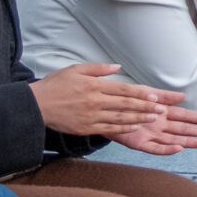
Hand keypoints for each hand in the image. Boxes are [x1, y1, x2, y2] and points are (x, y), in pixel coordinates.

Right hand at [30, 64, 179, 136]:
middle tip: (160, 110)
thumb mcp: (75, 69)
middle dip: (145, 107)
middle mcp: (94, 101)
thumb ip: (98, 68)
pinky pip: (108, 129)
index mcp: (93, 85)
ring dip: (138, 119)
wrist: (36, 105)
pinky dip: (123, 129)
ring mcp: (91, 116)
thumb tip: (118, 67)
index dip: (140, 94)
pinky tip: (133, 127)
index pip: (122, 90)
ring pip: (120, 119)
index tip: (154, 96)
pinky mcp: (86, 128)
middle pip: (125, 105)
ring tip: (151, 119)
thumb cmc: (55, 85)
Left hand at [109, 104, 196, 155]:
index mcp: (162, 113)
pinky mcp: (139, 144)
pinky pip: (155, 148)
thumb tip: (183, 96)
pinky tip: (178, 148)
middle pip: (183, 129)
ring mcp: (150, 135)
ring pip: (174, 140)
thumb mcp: (146, 93)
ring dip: (188, 141)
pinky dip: (167, 149)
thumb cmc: (126, 100)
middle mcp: (159, 125)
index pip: (184, 116)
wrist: (105, 109)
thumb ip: (164, 96)